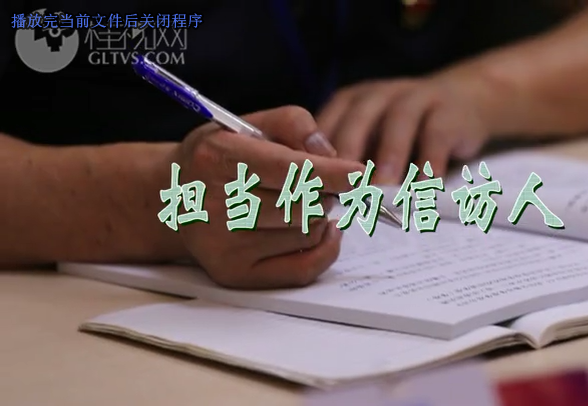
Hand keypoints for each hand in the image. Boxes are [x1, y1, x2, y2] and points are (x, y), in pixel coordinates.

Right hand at [171, 106, 364, 288]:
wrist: (174, 198)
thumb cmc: (221, 156)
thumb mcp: (248, 123)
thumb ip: (294, 124)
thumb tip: (331, 154)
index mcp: (218, 159)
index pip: (288, 172)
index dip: (330, 174)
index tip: (359, 175)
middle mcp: (216, 206)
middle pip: (304, 206)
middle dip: (325, 192)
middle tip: (320, 183)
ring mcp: (223, 246)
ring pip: (308, 233)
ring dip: (320, 216)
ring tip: (302, 202)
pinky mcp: (234, 274)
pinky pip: (303, 270)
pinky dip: (324, 248)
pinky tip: (318, 228)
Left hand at [317, 72, 493, 183]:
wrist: (467, 99)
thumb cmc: (405, 134)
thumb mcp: (372, 141)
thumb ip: (347, 165)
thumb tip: (320, 206)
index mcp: (349, 103)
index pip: (324, 124)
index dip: (314, 154)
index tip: (307, 188)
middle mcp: (377, 95)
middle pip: (356, 120)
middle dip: (346, 156)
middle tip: (338, 191)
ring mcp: (414, 98)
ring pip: (397, 124)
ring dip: (387, 159)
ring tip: (381, 194)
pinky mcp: (448, 111)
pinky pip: (436, 136)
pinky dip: (429, 163)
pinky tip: (423, 189)